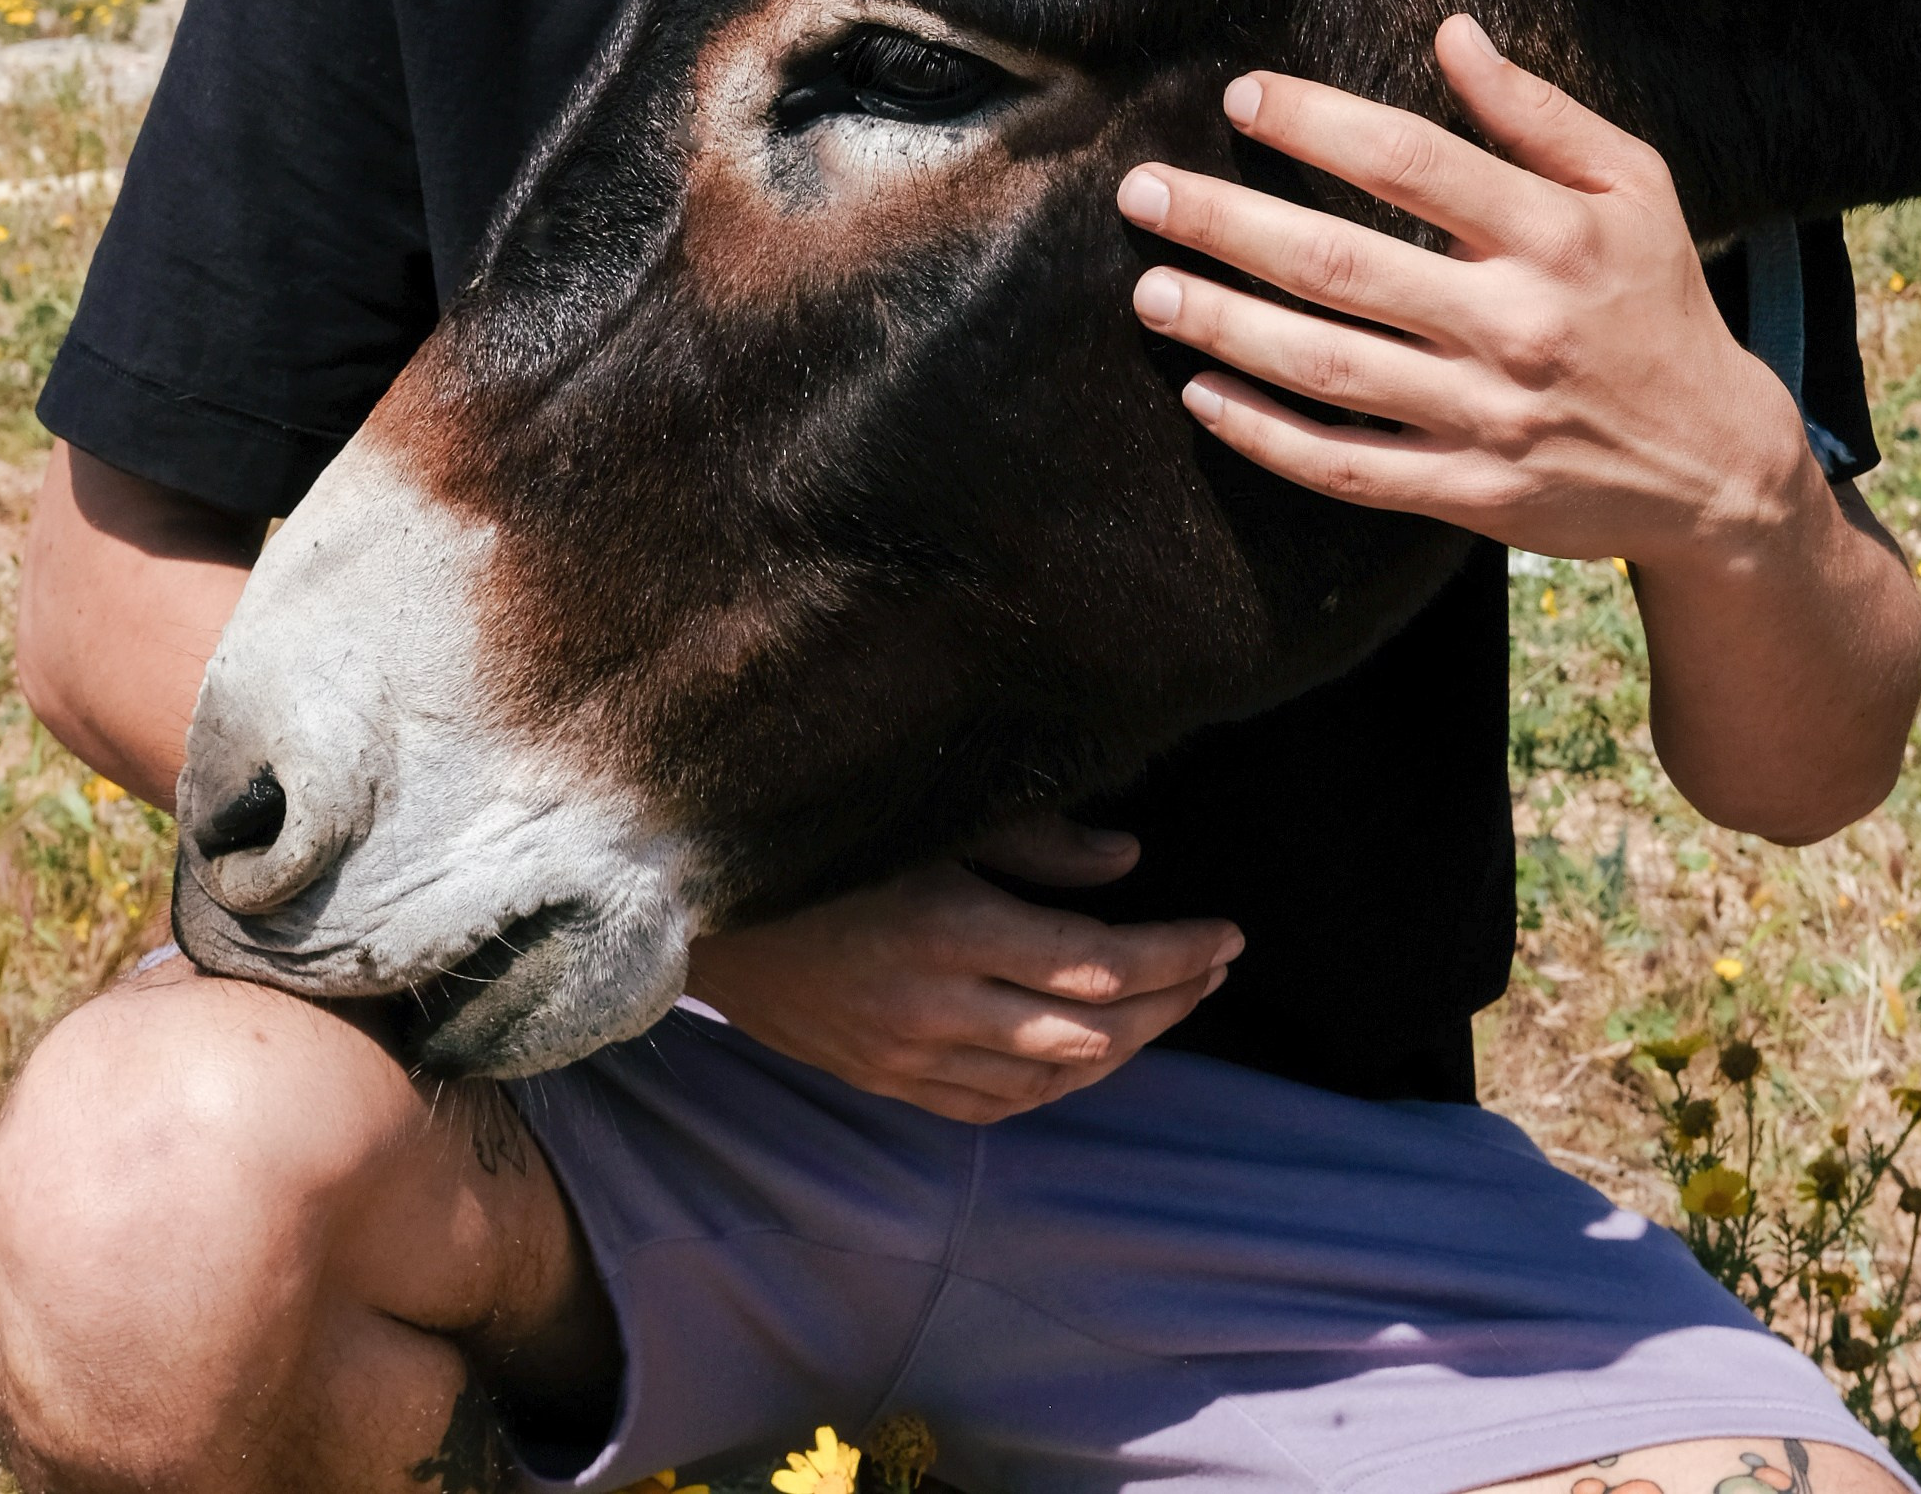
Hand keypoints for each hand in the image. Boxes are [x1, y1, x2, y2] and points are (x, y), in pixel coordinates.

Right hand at [684, 812, 1241, 1122]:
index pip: (1096, 963)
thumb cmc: (815, 833)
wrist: (690, 903)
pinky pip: (995, 1105)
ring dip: (1125, 1049)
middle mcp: (934, 1004)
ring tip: (1172, 1005)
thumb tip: (1128, 860)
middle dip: (1170, 1001)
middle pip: (1089, 1031)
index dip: (1175, 954)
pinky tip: (1091, 1055)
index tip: (1229, 933)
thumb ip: (1031, 839)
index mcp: (948, 926)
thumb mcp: (925, 814)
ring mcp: (907, 1055)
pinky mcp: (885, 1078)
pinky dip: (1058, 1086)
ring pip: (1051, 1080)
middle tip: (1217, 966)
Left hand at [1118, 14, 1817, 577]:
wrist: (1718, 467)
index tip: (1238, 99)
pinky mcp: (1470, 492)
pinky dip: (1267, 436)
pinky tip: (1203, 396)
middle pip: (1341, 265)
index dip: (1315, 122)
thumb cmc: (1657, 301)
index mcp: (1553, 234)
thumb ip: (1538, 112)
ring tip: (1150, 291)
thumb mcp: (1633, 186)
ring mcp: (1488, 417)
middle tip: (1142, 193)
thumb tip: (1451, 31)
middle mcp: (1515, 324)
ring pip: (1330, 369)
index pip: (1409, 161)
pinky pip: (1348, 467)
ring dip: (1226, 329)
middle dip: (1227, 224)